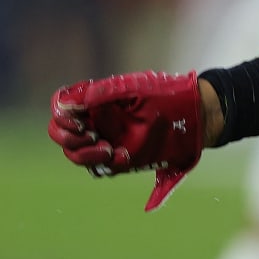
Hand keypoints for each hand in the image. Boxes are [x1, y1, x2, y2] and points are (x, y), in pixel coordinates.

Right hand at [47, 71, 206, 210]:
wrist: (197, 116)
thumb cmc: (167, 95)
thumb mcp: (133, 89)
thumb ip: (100, 94)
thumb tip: (66, 104)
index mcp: (97, 100)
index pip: (62, 106)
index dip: (61, 114)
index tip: (79, 120)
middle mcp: (97, 120)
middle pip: (61, 134)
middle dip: (68, 138)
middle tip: (91, 136)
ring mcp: (108, 140)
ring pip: (76, 154)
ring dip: (84, 154)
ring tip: (108, 149)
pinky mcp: (121, 158)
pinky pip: (100, 169)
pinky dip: (105, 165)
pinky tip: (122, 156)